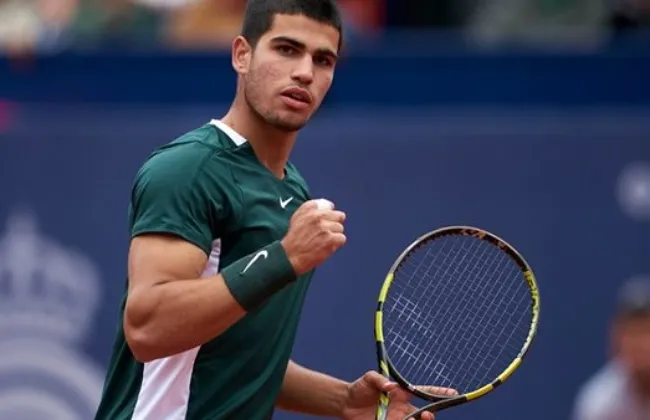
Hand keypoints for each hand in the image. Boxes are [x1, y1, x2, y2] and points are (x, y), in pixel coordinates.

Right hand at [281, 198, 346, 274]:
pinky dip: (337, 244)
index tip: (327, 220)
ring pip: (340, 228)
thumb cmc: (294, 238)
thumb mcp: (297, 217)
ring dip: (335, 235)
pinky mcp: (330, 239)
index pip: (330, 206)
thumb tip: (328, 205)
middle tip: (327, 232)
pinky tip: (328, 246)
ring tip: (325, 240)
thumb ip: (310, 208)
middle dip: (334, 224)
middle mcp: (318, 217)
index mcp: (310, 210)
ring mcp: (324, 228)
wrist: (290, 255)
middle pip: (338, 216)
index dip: (330, 214)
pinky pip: (342, 238)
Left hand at [341, 371, 457, 419]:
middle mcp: (402, 408)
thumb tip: (389, 387)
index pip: (423, 392)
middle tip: (427, 416)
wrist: (346, 403)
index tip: (452, 393)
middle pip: (423, 414)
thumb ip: (379, 380)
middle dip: (429, 416)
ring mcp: (396, 419)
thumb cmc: (359, 388)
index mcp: (401, 393)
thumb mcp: (368, 379)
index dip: (438, 392)